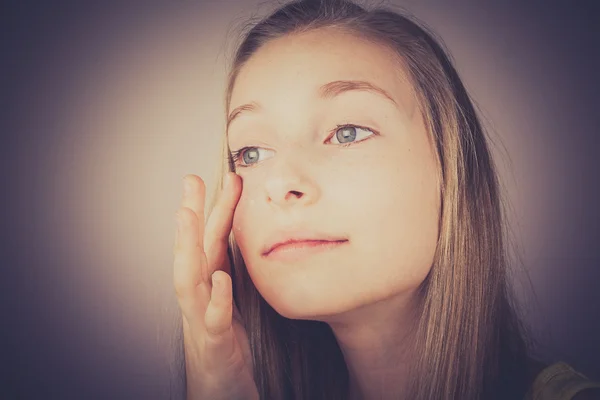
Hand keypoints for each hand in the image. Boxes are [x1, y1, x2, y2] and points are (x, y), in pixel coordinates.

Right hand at [173, 173, 257, 399]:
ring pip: (188, 280)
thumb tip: (243, 244)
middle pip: (191, 252)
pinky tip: (221, 278)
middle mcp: (199, 300)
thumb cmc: (227, 348)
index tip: (230, 176)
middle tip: (191, 180)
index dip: (217, 209)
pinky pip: (212, 321)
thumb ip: (233, 276)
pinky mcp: (214, 346)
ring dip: (186, 246)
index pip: (211, 242)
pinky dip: (215, 299)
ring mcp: (201, 322)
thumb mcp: (231, 306)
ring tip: (187, 214)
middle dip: (190, 215)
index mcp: (208, 287)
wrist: (221, 394)